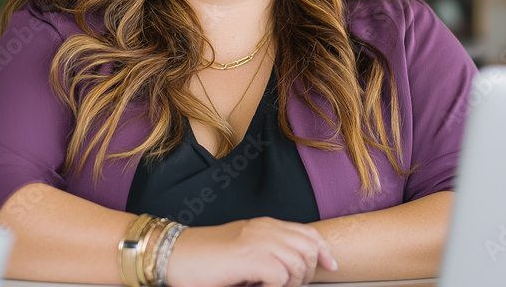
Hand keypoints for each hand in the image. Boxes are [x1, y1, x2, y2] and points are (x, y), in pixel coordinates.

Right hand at [165, 216, 336, 286]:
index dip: (323, 250)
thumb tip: (290, 270)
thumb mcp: (242, 249)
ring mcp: (259, 242)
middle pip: (308, 249)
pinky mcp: (252, 258)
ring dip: (290, 283)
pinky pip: (281, 277)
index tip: (329, 265)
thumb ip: (266, 252)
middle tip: (288, 286)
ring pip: (298, 265)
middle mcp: (265, 229)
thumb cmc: (204, 258)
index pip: (307, 233)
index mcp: (264, 225)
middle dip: (306, 273)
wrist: (176, 255)